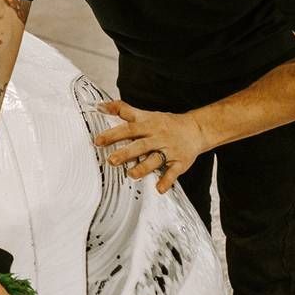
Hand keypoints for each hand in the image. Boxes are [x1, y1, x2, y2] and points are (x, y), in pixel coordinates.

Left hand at [92, 100, 207, 192]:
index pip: (129, 128)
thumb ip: (123, 110)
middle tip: (111, 160)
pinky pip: (173, 172)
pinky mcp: (180, 162)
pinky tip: (159, 188)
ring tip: (131, 174)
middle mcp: (157, 137)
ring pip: (156, 159)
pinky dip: (166, 181)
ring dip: (144, 167)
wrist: (196, 129)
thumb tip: (101, 106)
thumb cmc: (166, 123)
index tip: (98, 140)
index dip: (113, 134)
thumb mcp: (146, 114)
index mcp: (148, 125)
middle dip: (126, 153)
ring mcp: (169, 150)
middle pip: (140, 145)